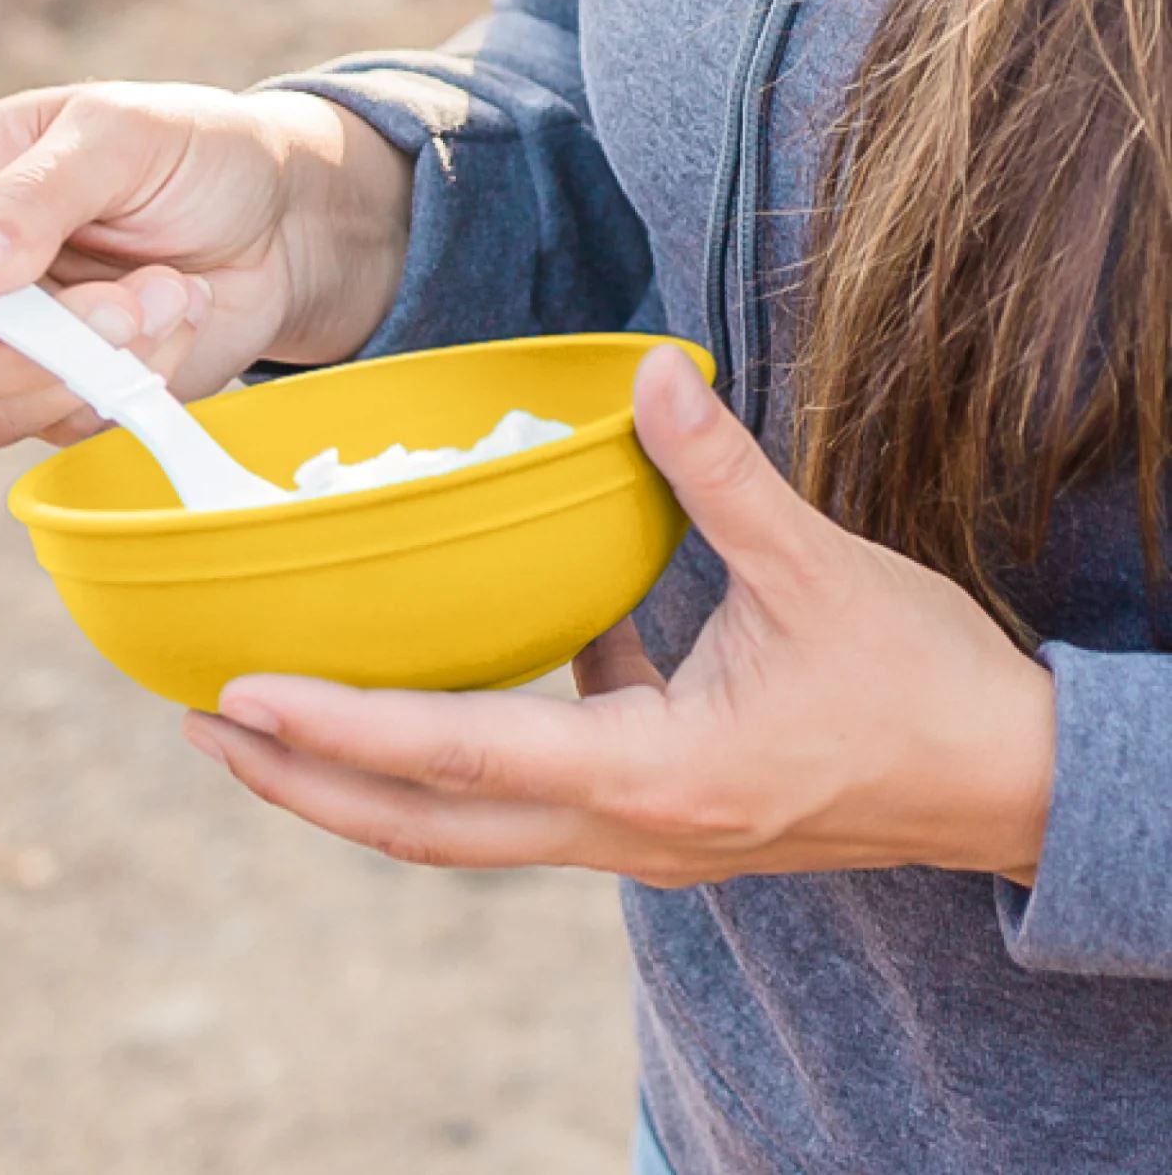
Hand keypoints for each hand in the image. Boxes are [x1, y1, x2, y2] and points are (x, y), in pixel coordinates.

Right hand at [0, 83, 410, 445]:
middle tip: (129, 300)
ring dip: (89, 369)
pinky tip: (180, 319)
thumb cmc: (196, 151)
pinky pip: (68, 425)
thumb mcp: (119, 136)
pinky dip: (131, 383)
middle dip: (31, 349)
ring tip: (169, 295)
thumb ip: (38, 196)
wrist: (283, 218)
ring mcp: (15, 344)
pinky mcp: (72, 390)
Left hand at [183, 345, 1054, 888]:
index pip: (461, 758)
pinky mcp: (654, 822)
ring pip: (464, 831)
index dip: (341, 732)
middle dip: (308, 786)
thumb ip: (719, 475)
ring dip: (364, 784)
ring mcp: (636, 841)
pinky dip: (457, 761)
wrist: (1009, 784)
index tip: (237, 701)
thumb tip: (651, 376)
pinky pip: (526, 801)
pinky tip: (438, 696)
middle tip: (207, 732)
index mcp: (653, 776)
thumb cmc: (922, 691)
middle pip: (427, 829)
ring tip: (278, 730)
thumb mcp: (819, 569)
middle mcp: (624, 832)